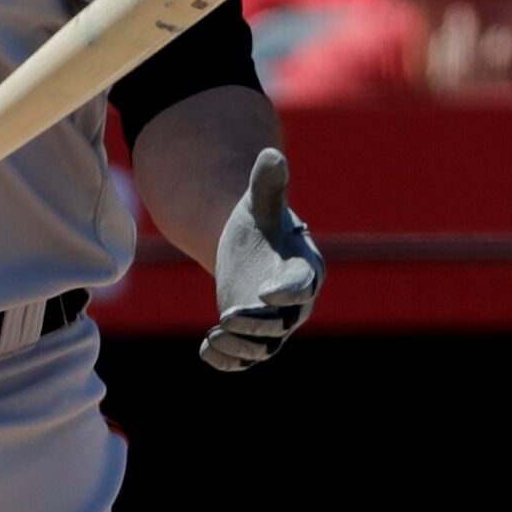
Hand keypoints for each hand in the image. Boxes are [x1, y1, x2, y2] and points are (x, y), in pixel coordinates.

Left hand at [201, 148, 322, 371]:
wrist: (246, 249)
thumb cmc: (258, 225)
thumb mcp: (259, 203)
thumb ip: (268, 183)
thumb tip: (270, 151)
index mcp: (302, 270)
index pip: (304, 286)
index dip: (290, 292)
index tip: (268, 293)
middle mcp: (293, 303)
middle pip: (284, 323)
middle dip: (259, 324)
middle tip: (228, 317)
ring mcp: (273, 324)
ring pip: (265, 346)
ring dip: (241, 346)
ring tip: (214, 335)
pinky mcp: (251, 336)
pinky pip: (245, 359)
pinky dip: (228, 360)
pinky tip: (207, 350)